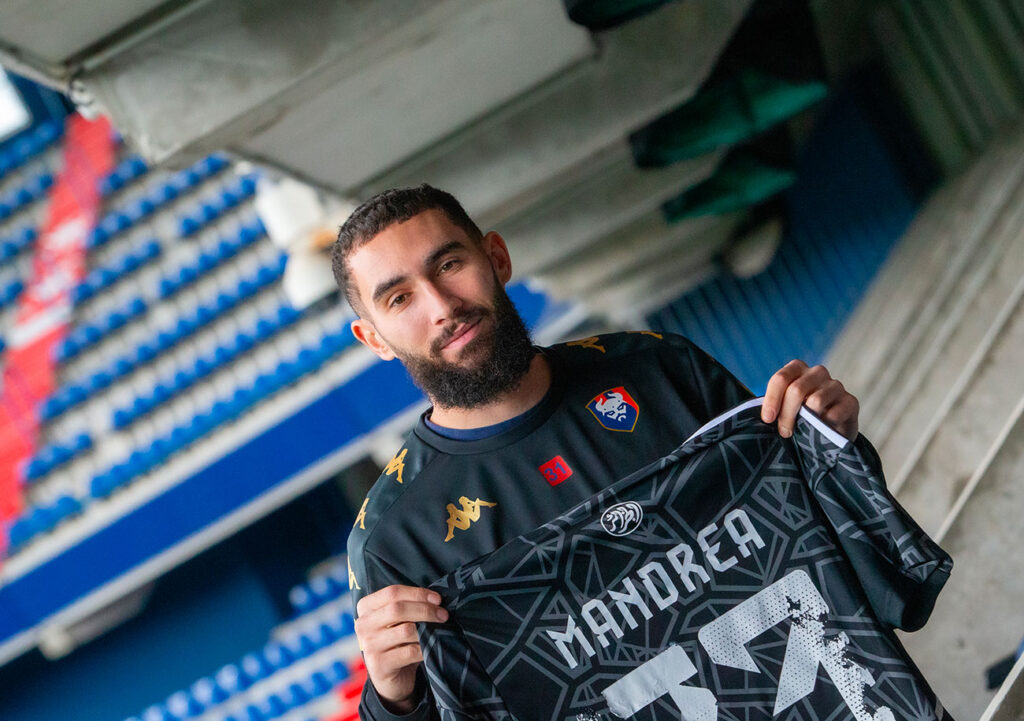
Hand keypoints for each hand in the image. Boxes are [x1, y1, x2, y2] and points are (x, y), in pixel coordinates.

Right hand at [354, 585, 448, 711]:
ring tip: (438, 632)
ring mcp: (369, 646)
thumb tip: (435, 600)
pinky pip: (410, 651)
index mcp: (366, 607)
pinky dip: (425, 648)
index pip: (392, 592)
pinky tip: (430, 648)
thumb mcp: (398, 620)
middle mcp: (363, 625)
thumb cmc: (397, 641)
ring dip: (427, 630)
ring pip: (406, 630)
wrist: (391, 677)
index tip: (438, 599)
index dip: (418, 593)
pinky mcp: (379, 665)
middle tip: (443, 615)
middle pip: (397, 609)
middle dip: (425, 610)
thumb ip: (408, 606)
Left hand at [761, 360, 858, 440]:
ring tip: (802, 433)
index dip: (772, 399)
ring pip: (815, 401)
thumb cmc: (802, 418)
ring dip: (805, 421)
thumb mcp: (785, 409)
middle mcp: (817, 373)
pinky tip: (822, 432)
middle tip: (784, 432)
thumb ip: (775, 407)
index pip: (781, 378)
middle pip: (796, 390)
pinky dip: (824, 426)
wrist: (831, 433)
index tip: (767, 419)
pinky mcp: (851, 401)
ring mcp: (836, 386)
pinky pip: (834, 414)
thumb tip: (765, 417)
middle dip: (786, 414)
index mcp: (797, 369)